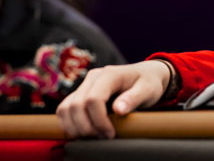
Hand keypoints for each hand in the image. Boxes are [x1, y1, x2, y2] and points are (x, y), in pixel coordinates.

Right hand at [56, 60, 170, 138]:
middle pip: (75, 105)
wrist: (147, 75)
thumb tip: (118, 110)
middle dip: (86, 127)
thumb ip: (134, 98)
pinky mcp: (80, 93)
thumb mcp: (148, 90)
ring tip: (93, 137)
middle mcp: (93, 77)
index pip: (93, 99)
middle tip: (103, 138)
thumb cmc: (149, 83)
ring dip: (75, 127)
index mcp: (109, 74)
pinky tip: (85, 132)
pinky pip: (65, 110)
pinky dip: (70, 124)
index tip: (111, 134)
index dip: (98, 121)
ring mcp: (84, 85)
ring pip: (65, 108)